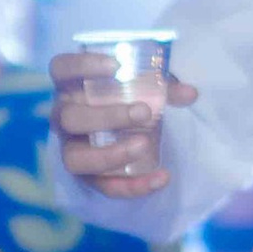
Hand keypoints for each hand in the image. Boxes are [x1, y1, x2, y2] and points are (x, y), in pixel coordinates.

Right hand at [49, 58, 198, 198]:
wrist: (120, 130)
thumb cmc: (125, 98)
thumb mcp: (143, 86)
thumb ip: (163, 87)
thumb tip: (191, 94)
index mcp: (71, 86)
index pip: (62, 68)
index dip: (83, 66)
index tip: (117, 65)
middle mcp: (63, 116)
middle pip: (69, 117)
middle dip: (107, 116)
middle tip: (145, 113)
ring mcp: (71, 148)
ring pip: (74, 158)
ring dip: (110, 155)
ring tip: (144, 146)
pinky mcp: (87, 176)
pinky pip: (103, 186)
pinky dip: (132, 186)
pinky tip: (160, 178)